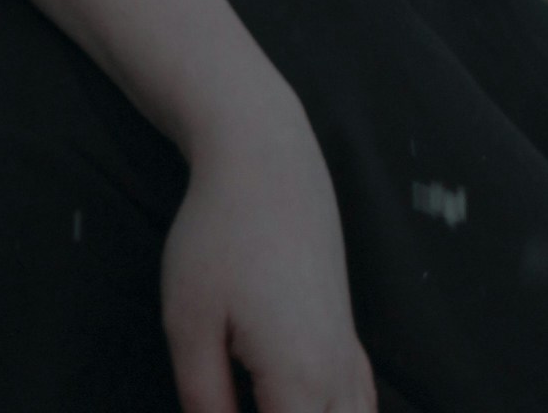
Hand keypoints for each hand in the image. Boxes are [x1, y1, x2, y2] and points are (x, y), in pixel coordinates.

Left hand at [161, 102, 377, 412]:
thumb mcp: (189, 322)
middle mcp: (338, 381)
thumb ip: (204, 401)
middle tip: (237, 407)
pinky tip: (301, 406)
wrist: (267, 159)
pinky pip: (358, 410)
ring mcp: (350, 360)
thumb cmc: (220, 235)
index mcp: (300, 384)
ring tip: (260, 400)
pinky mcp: (348, 341)